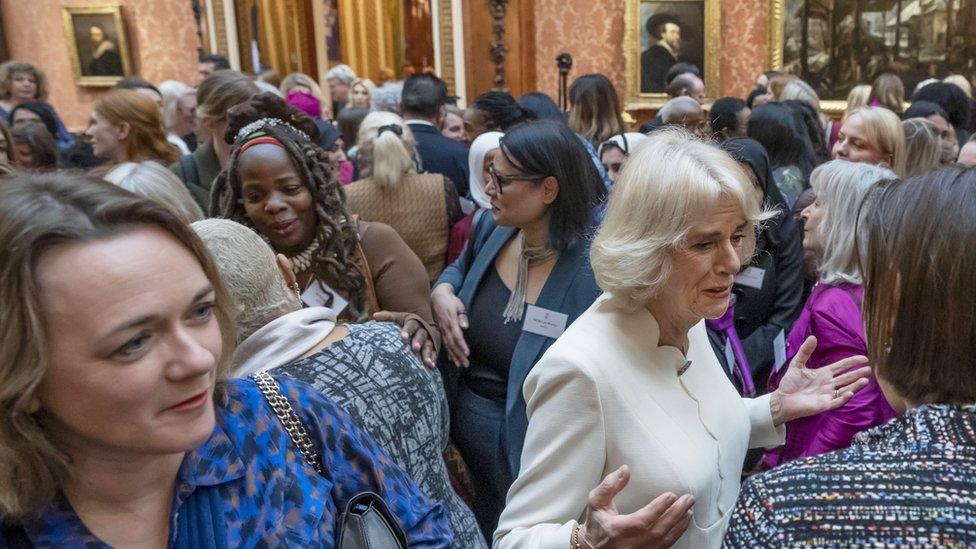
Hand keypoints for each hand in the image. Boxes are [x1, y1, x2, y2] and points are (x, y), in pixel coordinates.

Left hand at [371, 310, 436, 368]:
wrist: (421, 326)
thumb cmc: (404, 324)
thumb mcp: (398, 318)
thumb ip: (387, 317)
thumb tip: (374, 316)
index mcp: (413, 322)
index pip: (411, 325)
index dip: (407, 331)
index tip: (403, 337)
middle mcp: (423, 329)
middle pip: (421, 335)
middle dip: (418, 341)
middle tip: (415, 348)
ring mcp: (430, 338)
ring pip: (429, 345)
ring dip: (428, 353)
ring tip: (426, 362)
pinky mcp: (434, 347)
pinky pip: (435, 353)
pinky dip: (433, 359)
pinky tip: (431, 366)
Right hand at [431, 283, 469, 367]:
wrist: (437, 297)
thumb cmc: (450, 300)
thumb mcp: (458, 305)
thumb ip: (462, 316)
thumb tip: (465, 326)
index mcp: (451, 321)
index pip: (457, 336)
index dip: (462, 345)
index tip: (467, 353)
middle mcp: (445, 328)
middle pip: (452, 344)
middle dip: (459, 355)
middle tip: (465, 364)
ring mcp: (441, 330)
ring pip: (448, 345)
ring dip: (454, 356)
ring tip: (459, 365)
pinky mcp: (440, 331)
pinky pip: (444, 343)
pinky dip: (448, 352)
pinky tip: (451, 359)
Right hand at [579, 465, 693, 548]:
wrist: (592, 548)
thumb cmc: (596, 523)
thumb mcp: (596, 501)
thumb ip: (609, 485)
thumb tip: (625, 470)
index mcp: (616, 529)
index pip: (641, 520)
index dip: (658, 508)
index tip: (671, 495)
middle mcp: (629, 545)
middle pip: (658, 531)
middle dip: (676, 514)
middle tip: (688, 499)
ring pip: (664, 541)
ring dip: (679, 525)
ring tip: (689, 509)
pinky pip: (665, 546)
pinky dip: (676, 534)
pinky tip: (683, 523)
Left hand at [771, 336, 871, 424]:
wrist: (782, 399)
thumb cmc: (790, 383)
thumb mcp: (797, 364)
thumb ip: (805, 351)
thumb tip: (812, 337)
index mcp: (824, 374)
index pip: (841, 367)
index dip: (852, 362)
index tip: (864, 358)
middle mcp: (828, 384)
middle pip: (846, 378)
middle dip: (857, 374)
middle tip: (868, 369)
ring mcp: (827, 395)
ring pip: (845, 389)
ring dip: (855, 386)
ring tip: (865, 380)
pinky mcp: (824, 405)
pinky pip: (836, 401)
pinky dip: (843, 398)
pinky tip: (850, 393)